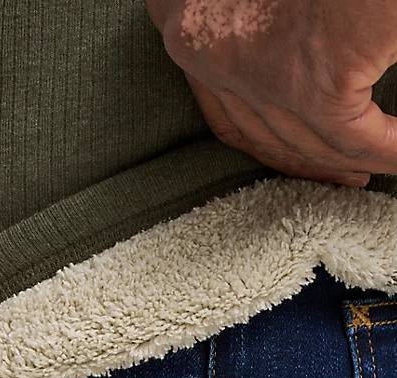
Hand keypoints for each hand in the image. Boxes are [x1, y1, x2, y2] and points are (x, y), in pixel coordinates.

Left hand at [145, 0, 396, 186]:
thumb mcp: (255, 9)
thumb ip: (260, 38)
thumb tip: (298, 71)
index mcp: (191, 26)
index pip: (224, 116)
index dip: (268, 142)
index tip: (301, 153)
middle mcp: (212, 54)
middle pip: (261, 137)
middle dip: (307, 160)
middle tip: (345, 171)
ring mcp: (259, 72)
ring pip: (302, 144)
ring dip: (342, 161)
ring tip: (373, 166)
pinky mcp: (312, 82)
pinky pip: (351, 137)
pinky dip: (383, 149)